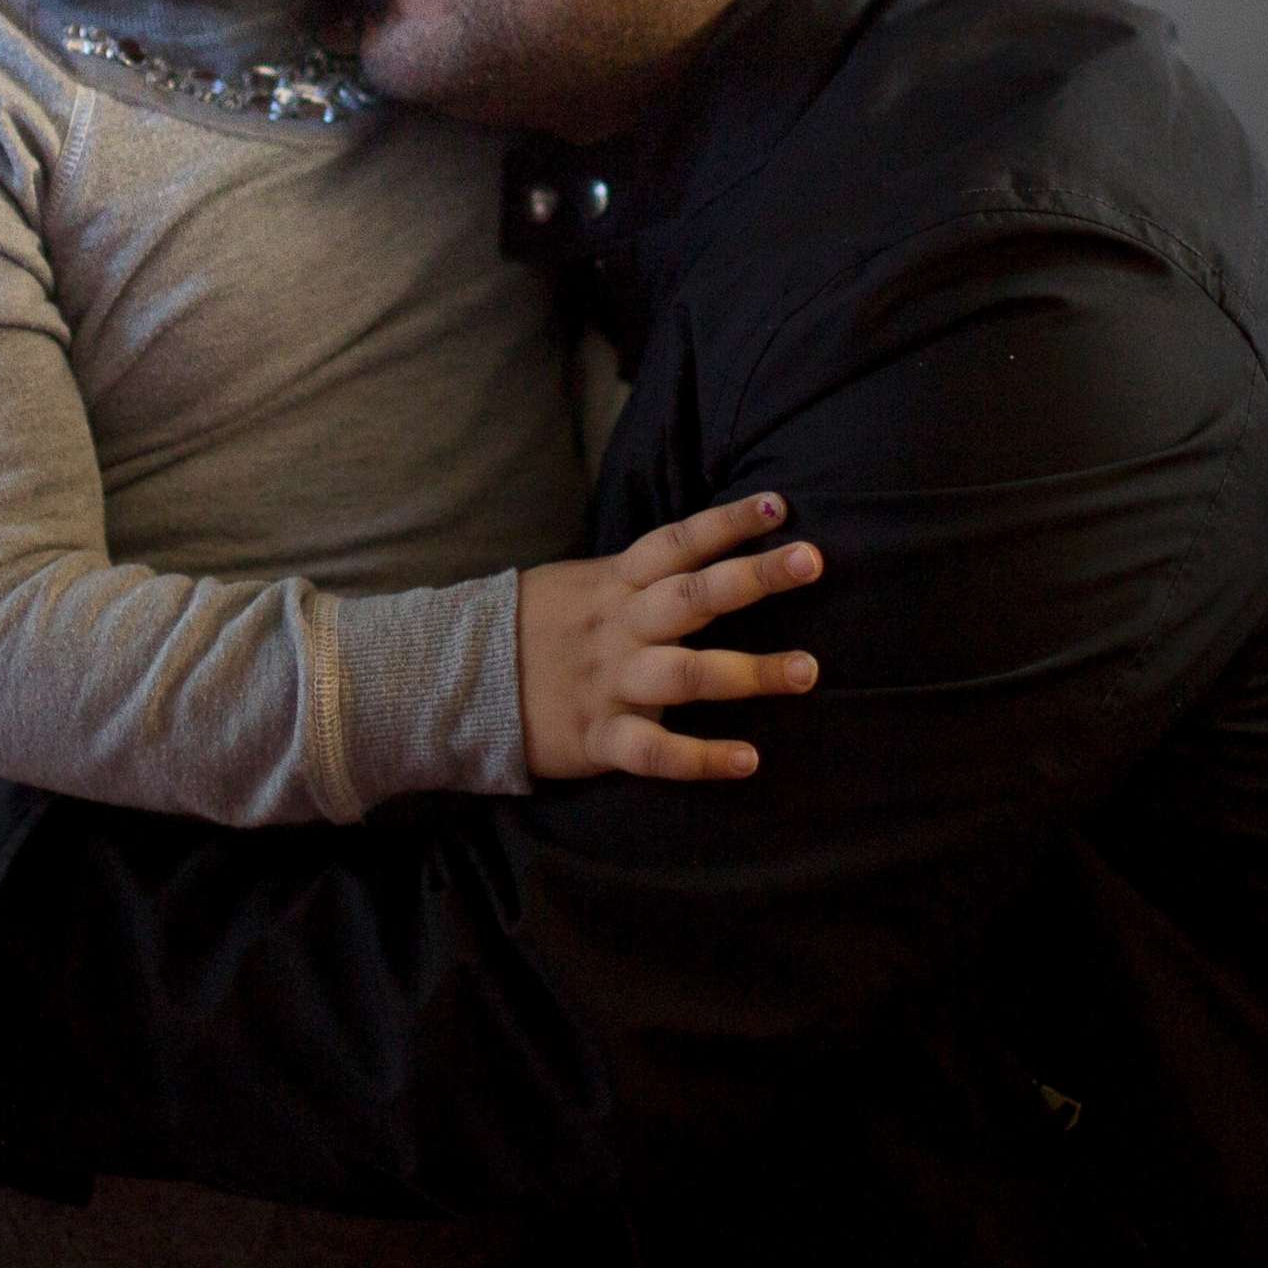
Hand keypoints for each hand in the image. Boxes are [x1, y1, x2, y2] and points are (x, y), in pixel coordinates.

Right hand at [517, 492, 822, 781]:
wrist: (454, 682)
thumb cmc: (535, 629)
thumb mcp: (580, 584)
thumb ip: (636, 575)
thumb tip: (701, 551)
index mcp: (615, 583)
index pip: (677, 542)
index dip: (727, 522)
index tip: (780, 506)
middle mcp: (619, 627)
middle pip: (693, 595)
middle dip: (754, 577)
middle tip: (813, 560)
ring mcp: (609, 682)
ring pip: (685, 673)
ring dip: (749, 671)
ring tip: (808, 670)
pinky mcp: (597, 737)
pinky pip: (653, 751)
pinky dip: (700, 758)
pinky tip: (747, 760)